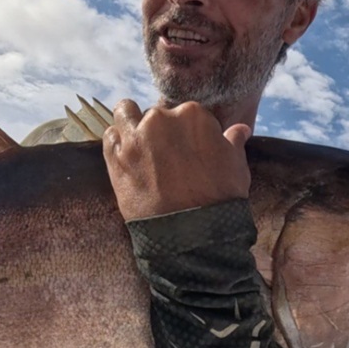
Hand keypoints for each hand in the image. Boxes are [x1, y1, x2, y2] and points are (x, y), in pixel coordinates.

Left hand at [102, 99, 251, 220]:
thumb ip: (233, 142)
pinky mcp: (115, 158)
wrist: (190, 234)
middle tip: (163, 157)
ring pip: (125, 114)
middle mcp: (161, 119)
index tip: (186, 150)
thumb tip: (239, 130)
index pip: (185, 113)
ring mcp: (135, 137)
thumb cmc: (219, 199)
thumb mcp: (236, 166)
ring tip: (138, 148)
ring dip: (130, 126)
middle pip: (155, 116)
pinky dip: (116, 143)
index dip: (185, 132)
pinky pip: (109, 137)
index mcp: (193, 115)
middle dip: (159, 132)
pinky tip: (125, 157)